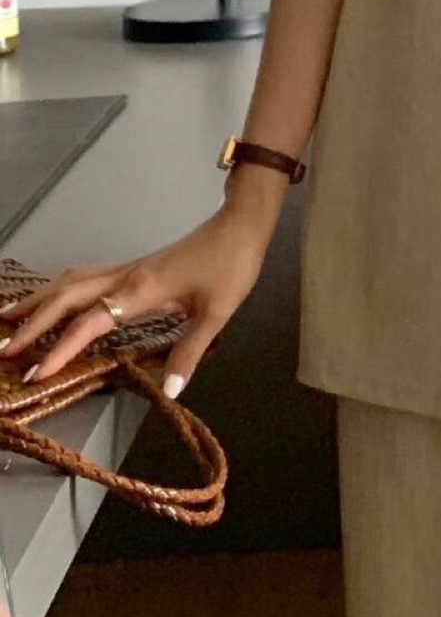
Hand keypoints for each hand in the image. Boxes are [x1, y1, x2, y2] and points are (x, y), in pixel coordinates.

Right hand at [0, 203, 271, 395]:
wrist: (241, 226)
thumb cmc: (231, 265)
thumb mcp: (217, 312)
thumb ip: (191, 352)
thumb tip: (171, 390)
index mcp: (140, 291)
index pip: (89, 323)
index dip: (60, 349)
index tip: (35, 374)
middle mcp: (125, 277)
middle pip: (65, 297)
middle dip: (31, 322)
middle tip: (2, 349)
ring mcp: (127, 269)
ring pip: (70, 282)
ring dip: (39, 301)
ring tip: (8, 319)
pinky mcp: (134, 267)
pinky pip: (85, 277)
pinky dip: (59, 290)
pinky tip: (54, 299)